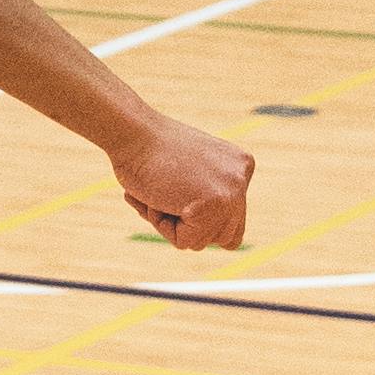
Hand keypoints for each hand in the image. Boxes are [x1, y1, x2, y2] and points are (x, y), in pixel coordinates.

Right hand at [110, 100, 252, 250]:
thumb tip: (201, 231)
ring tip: (159, 191)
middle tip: (163, 191)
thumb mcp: (186, 171)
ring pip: (202, 241)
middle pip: (222, 236)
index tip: (173, 185)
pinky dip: (163, 226)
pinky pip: (186, 241)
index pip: (229, 221)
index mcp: (238, 166)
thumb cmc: (145, 152)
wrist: (132, 132)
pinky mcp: (218, 203)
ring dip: (172, 225)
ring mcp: (234, 191)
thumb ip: (201, 196)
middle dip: (187, 224)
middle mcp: (241, 178)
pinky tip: (157, 196)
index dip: (196, 217)